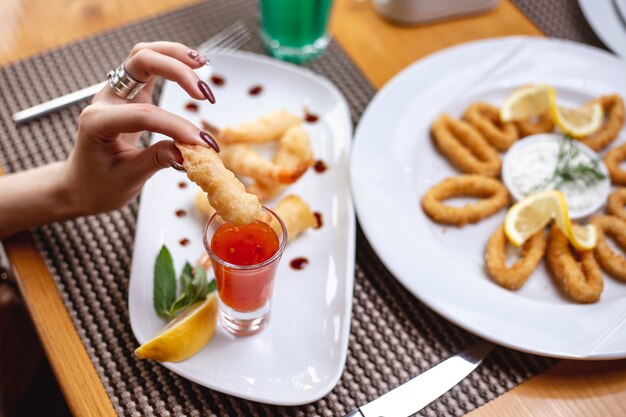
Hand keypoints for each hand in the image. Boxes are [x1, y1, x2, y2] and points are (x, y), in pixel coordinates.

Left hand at [62, 41, 219, 214]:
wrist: (80, 186)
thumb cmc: (97, 185)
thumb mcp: (126, 179)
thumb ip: (156, 160)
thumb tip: (187, 151)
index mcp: (98, 122)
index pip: (143, 114)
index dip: (175, 126)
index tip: (201, 142)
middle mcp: (105, 100)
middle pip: (139, 62)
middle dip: (176, 72)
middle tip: (204, 95)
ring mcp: (117, 93)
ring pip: (144, 54)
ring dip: (175, 55)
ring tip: (203, 65)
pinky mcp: (131, 95)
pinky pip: (149, 66)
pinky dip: (172, 61)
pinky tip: (194, 67)